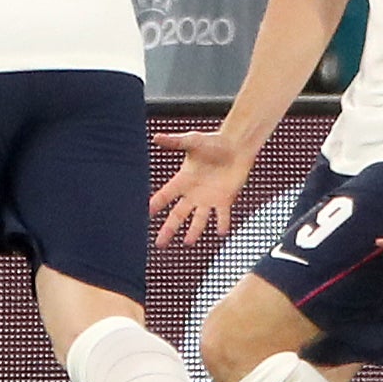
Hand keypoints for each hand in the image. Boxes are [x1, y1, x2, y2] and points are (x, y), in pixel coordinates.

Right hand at [151, 126, 256, 243]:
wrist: (236, 145)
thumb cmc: (213, 142)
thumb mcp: (192, 141)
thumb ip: (175, 142)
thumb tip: (155, 137)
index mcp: (183, 180)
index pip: (165, 196)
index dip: (156, 205)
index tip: (146, 215)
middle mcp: (193, 193)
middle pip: (178, 215)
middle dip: (169, 229)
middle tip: (159, 244)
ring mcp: (209, 198)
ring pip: (199, 219)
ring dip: (194, 231)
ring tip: (188, 243)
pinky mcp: (225, 199)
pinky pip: (223, 215)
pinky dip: (222, 223)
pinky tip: (220, 232)